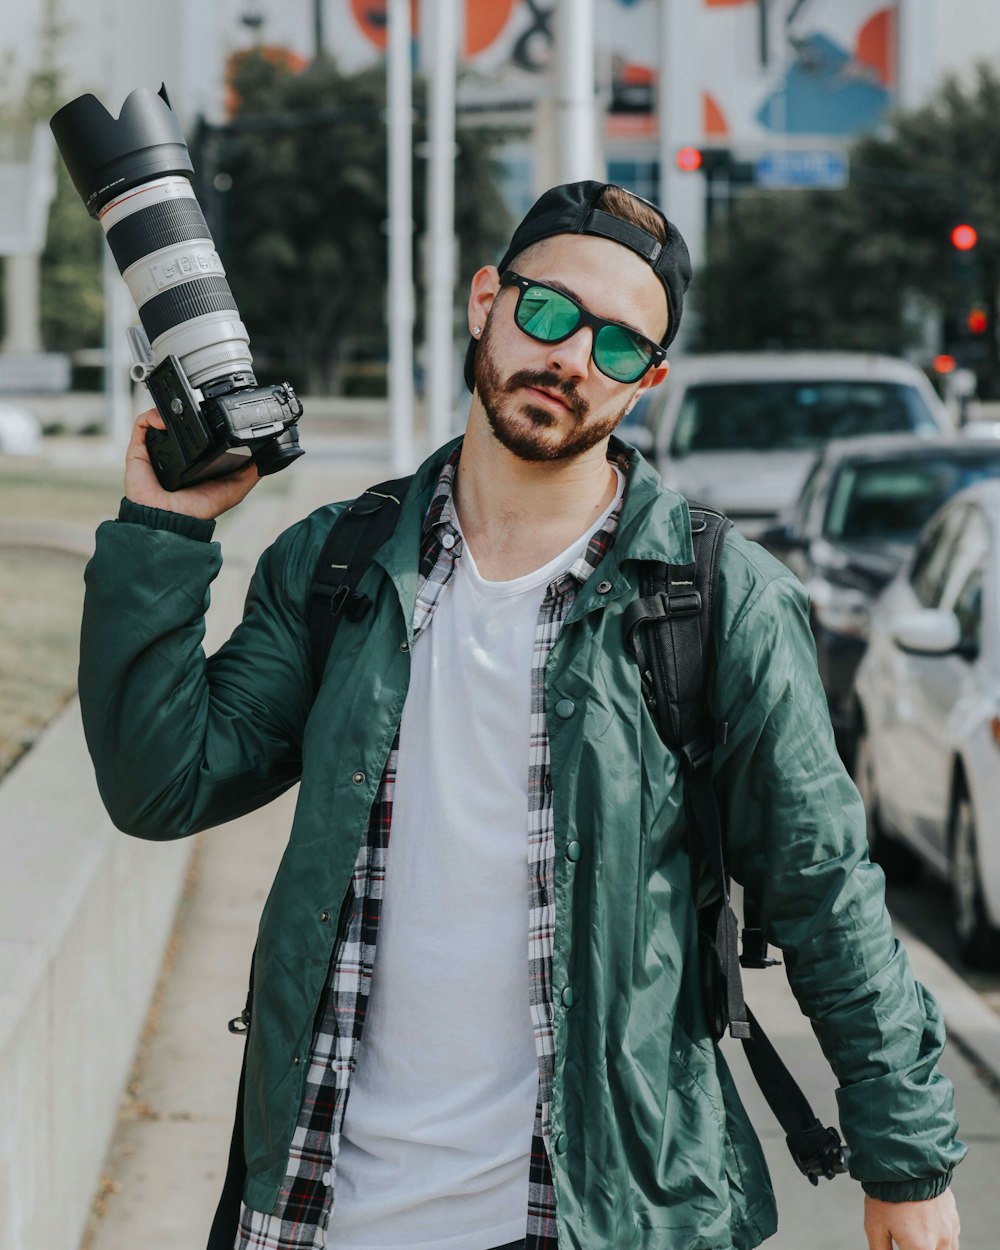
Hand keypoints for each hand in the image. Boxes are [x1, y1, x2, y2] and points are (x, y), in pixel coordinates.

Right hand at [124, 407, 259, 520]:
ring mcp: (156, 450)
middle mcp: (174, 453)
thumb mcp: (233, 490)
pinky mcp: (139, 450)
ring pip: (160, 418)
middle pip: (178, 422)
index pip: (198, 434)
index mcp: (194, 460)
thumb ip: (248, 473)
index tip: (215, 411)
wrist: (170, 519)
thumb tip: (264, 456)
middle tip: (198, 406)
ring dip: (170, 409)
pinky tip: (165, 420)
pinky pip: (143, 424)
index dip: (205, 421)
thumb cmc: (197, 511)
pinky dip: (153, 416)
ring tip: (182, 409)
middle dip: (186, 411)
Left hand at [864, 1190, 959, 1248]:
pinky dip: (941, 1238)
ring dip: (933, 1247)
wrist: (905, 1159)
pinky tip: (926, 1228)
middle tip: (907, 1240)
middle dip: (919, 1248)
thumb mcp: (874, 1225)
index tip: (901, 1245)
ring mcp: (950, 1229)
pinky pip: (951, 1237)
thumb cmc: (887, 1192)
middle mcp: (941, 1242)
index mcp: (921, 1248)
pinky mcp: (954, 1216)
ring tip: (915, 1234)